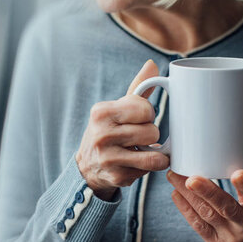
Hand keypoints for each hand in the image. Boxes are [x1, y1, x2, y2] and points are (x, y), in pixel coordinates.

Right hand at [76, 60, 169, 200]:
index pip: (144, 108)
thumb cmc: (108, 131)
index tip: (139, 118)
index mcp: (101, 112)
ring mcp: (109, 158)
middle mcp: (102, 135)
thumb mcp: (116, 109)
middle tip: (138, 137)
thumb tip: (152, 64)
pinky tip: (134, 163)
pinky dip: (147, 167)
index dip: (148, 113)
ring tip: (142, 150)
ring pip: (154, 155)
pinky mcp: (117, 177)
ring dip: (153, 153)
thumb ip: (138, 88)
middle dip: (150, 134)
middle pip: (152, 131)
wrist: (88, 166)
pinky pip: (149, 170)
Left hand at [167, 169, 242, 241]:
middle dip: (207, 191)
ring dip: (188, 195)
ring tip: (175, 177)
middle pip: (226, 207)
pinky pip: (198, 225)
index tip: (238, 174)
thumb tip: (225, 167)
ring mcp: (231, 238)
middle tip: (190, 178)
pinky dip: (186, 208)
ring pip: (207, 213)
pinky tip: (177, 194)